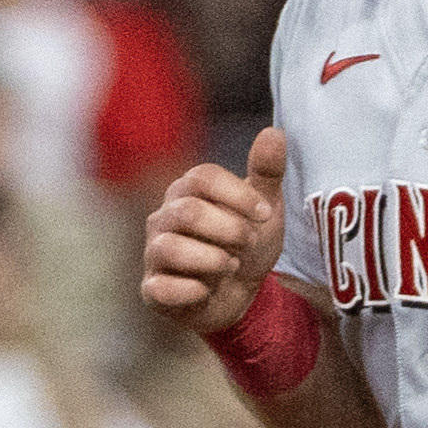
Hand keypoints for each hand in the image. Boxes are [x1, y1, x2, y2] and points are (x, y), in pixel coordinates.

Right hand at [141, 137, 289, 333]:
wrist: (239, 294)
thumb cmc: (246, 244)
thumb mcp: (264, 208)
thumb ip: (267, 172)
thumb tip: (274, 132)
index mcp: (187, 191)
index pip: (202, 177)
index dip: (237, 194)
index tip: (265, 214)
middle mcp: (164, 218)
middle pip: (188, 211)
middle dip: (229, 229)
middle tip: (249, 242)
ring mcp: (154, 254)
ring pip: (170, 248)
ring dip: (211, 260)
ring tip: (231, 266)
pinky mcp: (153, 291)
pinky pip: (160, 289)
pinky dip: (190, 291)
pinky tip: (207, 290)